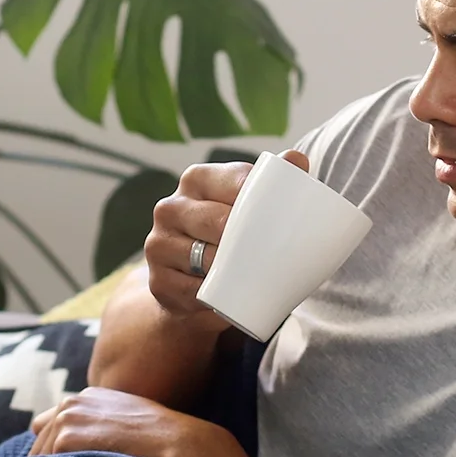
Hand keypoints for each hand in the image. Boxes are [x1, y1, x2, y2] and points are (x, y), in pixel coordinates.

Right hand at [143, 150, 311, 323]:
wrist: (196, 286)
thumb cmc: (231, 237)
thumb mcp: (248, 207)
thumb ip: (273, 184)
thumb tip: (297, 158)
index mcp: (197, 179)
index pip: (234, 182)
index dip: (260, 200)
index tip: (284, 216)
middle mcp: (171, 207)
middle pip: (217, 221)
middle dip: (246, 238)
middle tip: (276, 252)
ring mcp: (158, 244)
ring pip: (202, 257)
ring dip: (229, 269)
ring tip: (253, 276)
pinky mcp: (157, 281)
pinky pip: (189, 290)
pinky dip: (210, 297)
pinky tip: (224, 297)